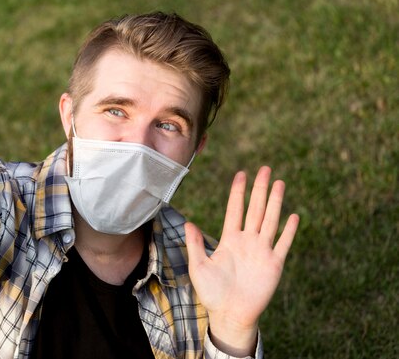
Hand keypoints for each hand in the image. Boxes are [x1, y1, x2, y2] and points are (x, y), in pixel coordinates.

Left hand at [184, 166, 298, 355]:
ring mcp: (262, 251)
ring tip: (279, 183)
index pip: (235, 209)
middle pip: (255, 209)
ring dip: (276, 202)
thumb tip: (188, 223)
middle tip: (265, 168)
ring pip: (270, 220)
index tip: (241, 173)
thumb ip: (195, 244)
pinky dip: (289, 231)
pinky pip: (283, 244)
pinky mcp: (274, 264)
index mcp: (229, 239)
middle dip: (260, 189)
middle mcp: (247, 241)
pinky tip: (294, 216)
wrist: (230, 314)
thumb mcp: (198, 266)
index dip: (238, 191)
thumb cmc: (212, 292)